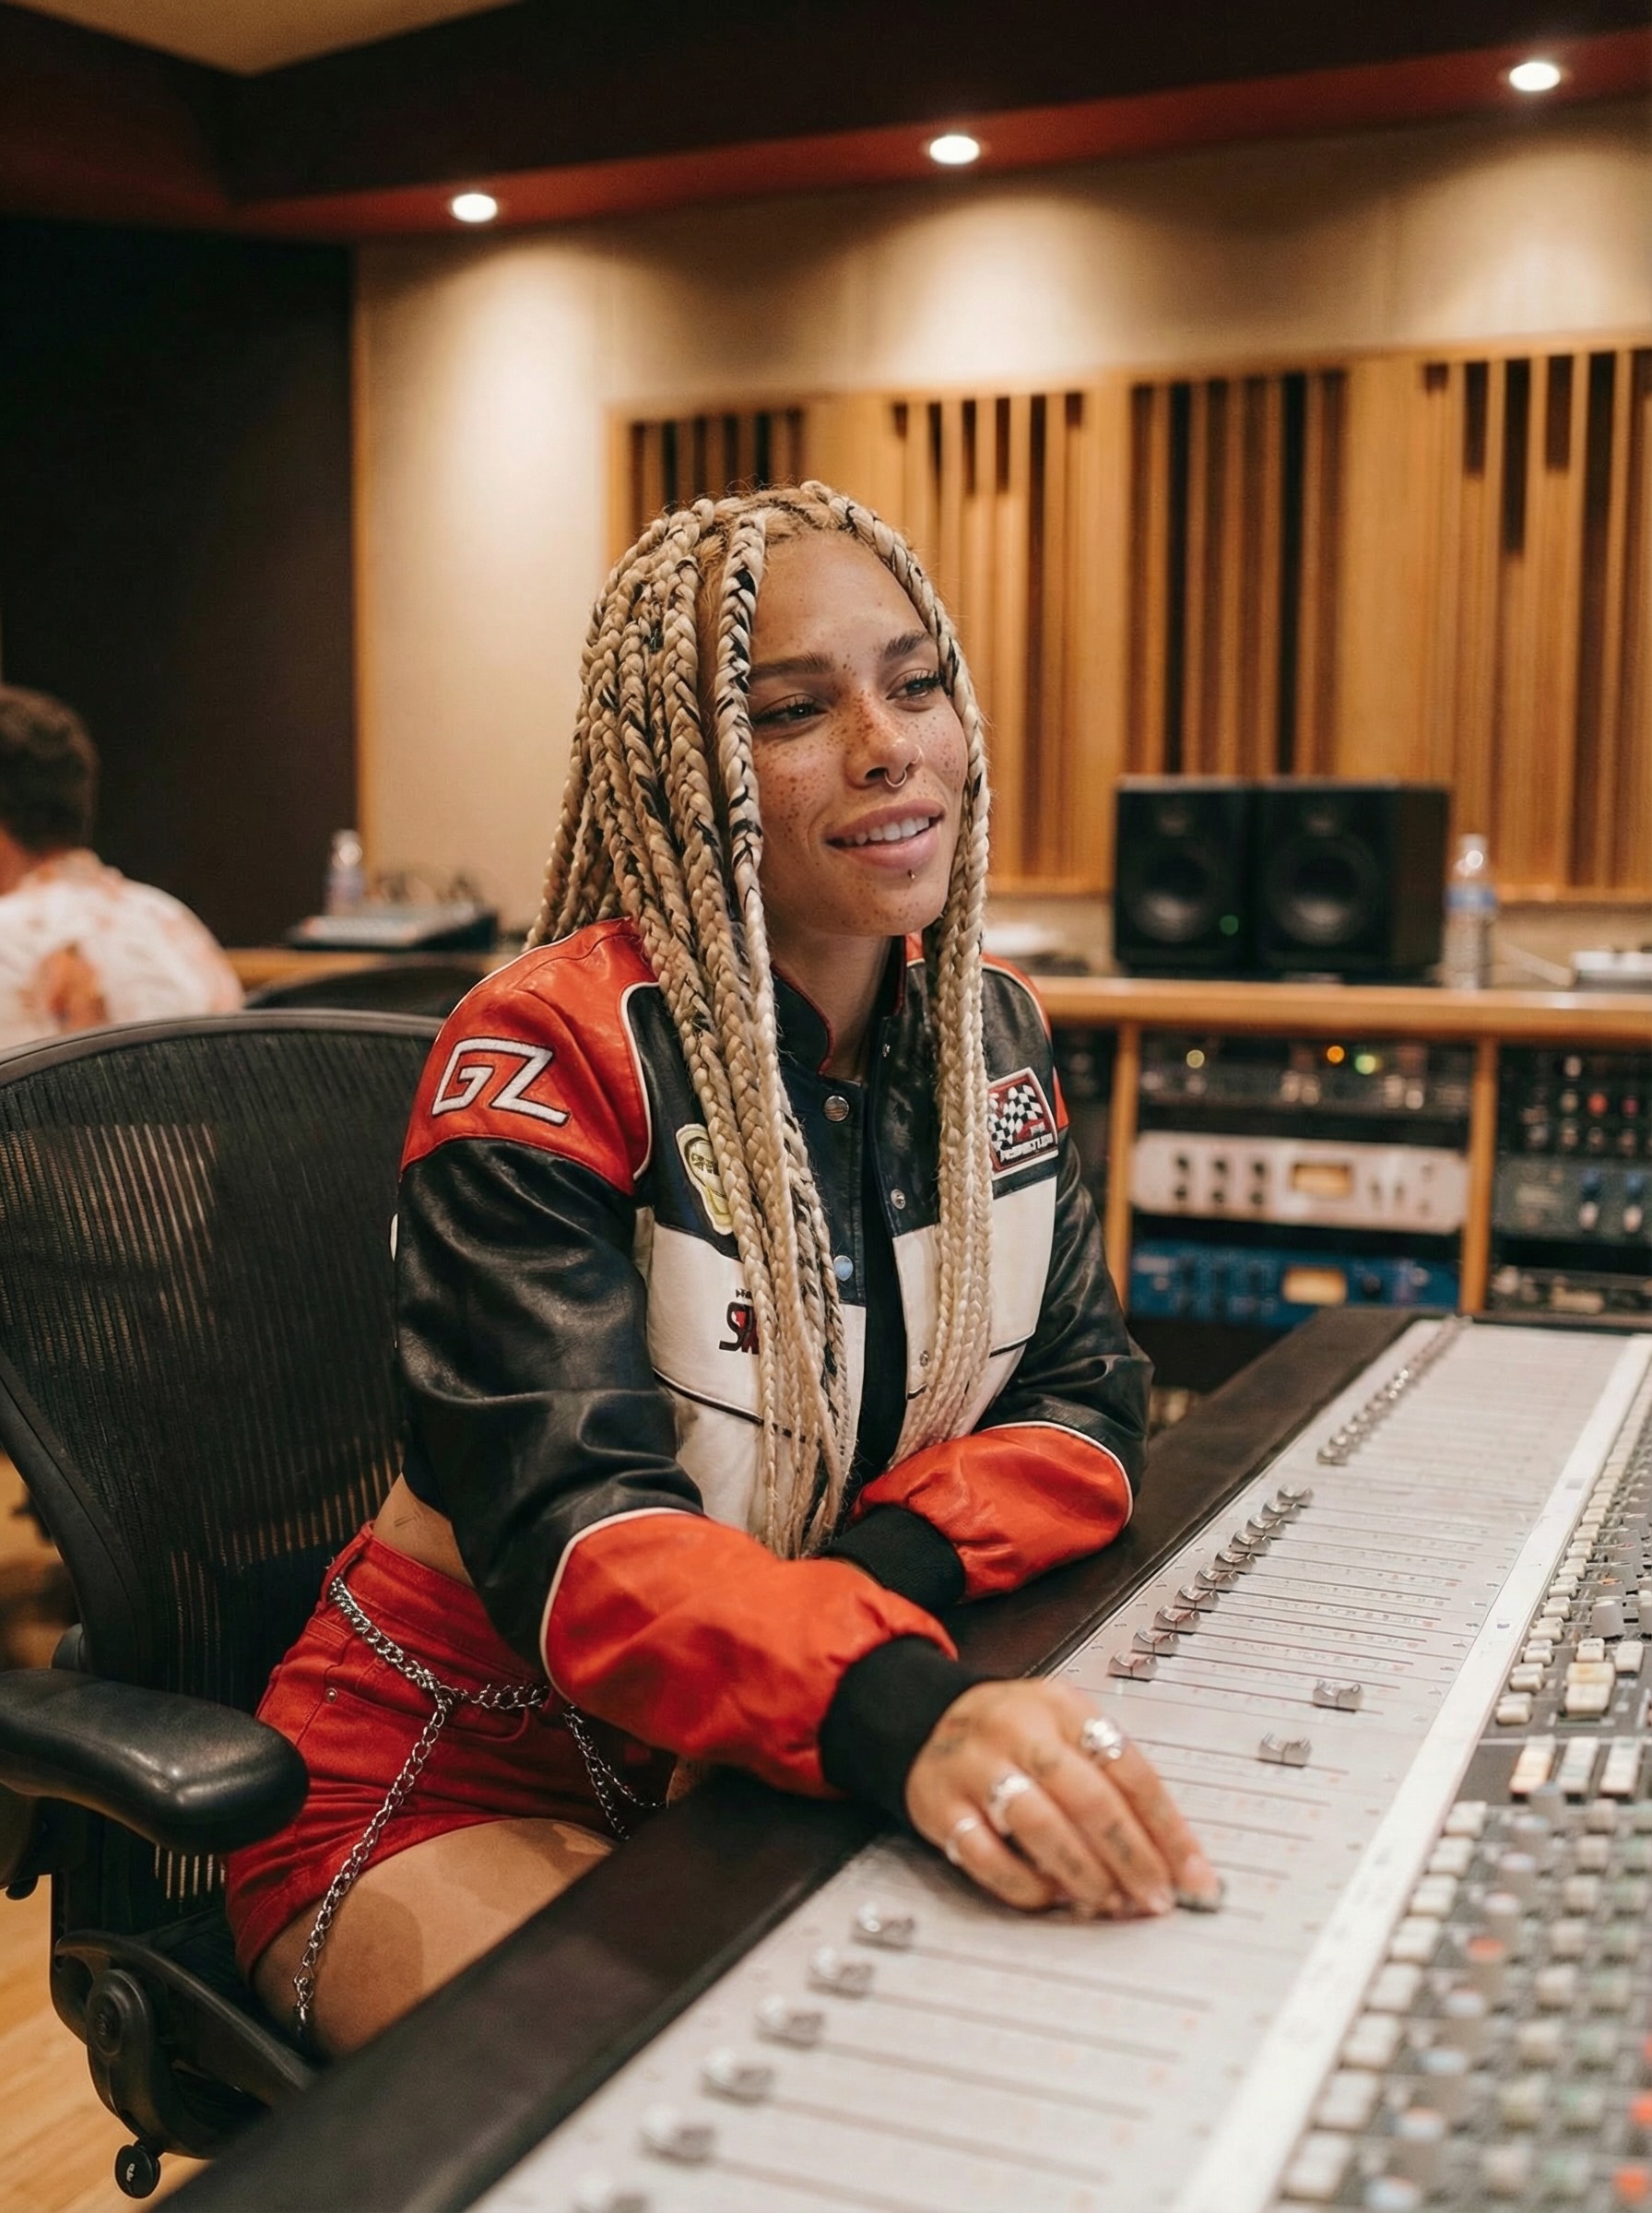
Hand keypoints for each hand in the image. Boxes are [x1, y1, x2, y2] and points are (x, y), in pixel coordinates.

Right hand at [905, 1677, 1220, 1917]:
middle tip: (1155, 1897)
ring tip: (1108, 1902)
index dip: (1167, 1827)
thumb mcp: (1063, 1730)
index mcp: (1062, 1706)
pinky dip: (1025, 1884)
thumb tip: (1170, 1857)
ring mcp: (974, 1766)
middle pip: (1089, 1797)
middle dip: (1131, 1857)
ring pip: (1040, 1824)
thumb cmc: (1014, 1736)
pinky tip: (1050, 1897)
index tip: (1192, 1874)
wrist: (924, 1720)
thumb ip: (1110, 1780)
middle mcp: (1018, 1729)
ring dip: (1084, 1873)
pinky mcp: (939, 1805)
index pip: (1129, 1767)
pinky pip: (986, 1856)